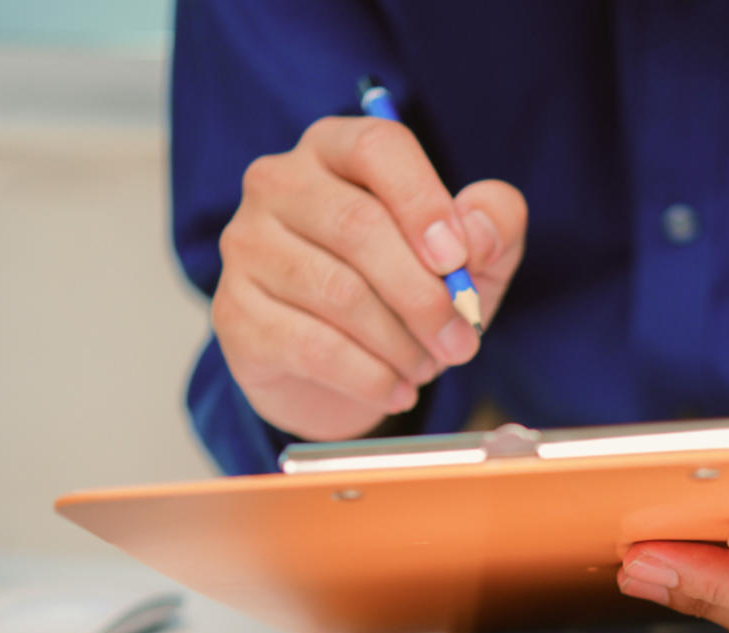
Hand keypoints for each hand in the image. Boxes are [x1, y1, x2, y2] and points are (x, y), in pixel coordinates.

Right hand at [213, 116, 527, 440]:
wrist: (344, 369)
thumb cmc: (409, 290)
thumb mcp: (470, 254)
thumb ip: (493, 224)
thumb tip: (480, 233)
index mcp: (336, 147)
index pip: (377, 148)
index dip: (425, 202)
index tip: (460, 260)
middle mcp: (279, 183)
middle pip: (357, 225)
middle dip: (424, 294)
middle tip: (463, 340)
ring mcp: (247, 246)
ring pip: (338, 292)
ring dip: (400, 342)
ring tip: (429, 366)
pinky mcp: (235, 313)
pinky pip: (312, 346)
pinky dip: (370, 376)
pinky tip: (397, 390)